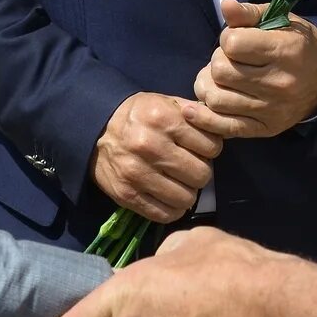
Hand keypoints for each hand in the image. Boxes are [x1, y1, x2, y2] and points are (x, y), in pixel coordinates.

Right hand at [92, 94, 225, 223]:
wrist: (95, 129)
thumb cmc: (138, 115)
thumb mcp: (166, 102)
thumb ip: (195, 114)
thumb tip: (222, 129)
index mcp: (164, 118)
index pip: (212, 147)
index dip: (210, 149)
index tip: (199, 149)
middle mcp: (151, 146)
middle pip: (202, 175)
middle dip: (199, 172)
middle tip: (188, 167)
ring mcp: (137, 173)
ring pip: (187, 198)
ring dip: (187, 192)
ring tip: (178, 181)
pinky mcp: (127, 195)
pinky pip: (166, 214)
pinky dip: (172, 208)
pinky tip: (168, 195)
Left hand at [191, 0, 316, 139]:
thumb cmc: (297, 45)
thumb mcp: (280, 20)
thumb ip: (249, 13)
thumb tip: (225, 5)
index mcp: (284, 51)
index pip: (233, 44)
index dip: (228, 38)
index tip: (236, 40)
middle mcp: (279, 83)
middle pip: (221, 71)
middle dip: (218, 61)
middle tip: (229, 61)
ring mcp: (271, 109)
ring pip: (216, 99)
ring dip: (209, 86)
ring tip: (219, 80)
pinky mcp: (265, 128)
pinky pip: (224, 127)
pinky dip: (204, 118)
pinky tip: (194, 109)